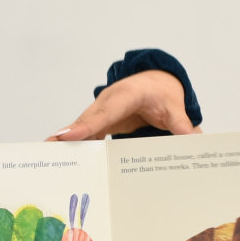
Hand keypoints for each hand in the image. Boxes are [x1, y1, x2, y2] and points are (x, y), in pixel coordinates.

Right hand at [46, 70, 196, 140]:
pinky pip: (83, 132)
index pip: (106, 111)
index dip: (88, 124)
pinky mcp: (98, 120)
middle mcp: (109, 101)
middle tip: (49, 146)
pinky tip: (57, 157)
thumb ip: (182, 125)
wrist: (154, 82)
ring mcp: (101, 110)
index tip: (70, 135)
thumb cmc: (162, 93)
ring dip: (63, 140)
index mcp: (128, 95)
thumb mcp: (175, 108)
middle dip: (68, 133)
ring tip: (45, 155)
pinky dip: (70, 143)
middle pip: (87, 119)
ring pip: (81, 126)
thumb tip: (194, 141)